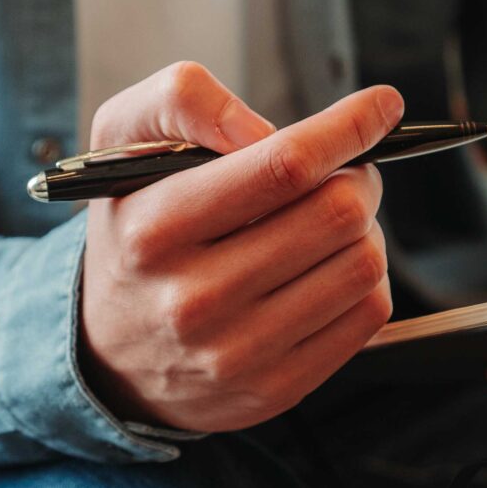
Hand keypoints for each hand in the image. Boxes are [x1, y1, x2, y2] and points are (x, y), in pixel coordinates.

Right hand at [79, 63, 402, 431]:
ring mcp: (237, 352)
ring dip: (365, 229)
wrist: (107, 352)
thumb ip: (181, 100)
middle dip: (357, 178)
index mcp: (155, 229)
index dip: (346, 128)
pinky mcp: (275, 388)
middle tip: (342, 174)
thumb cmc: (134, 230)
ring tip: (331, 224)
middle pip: (336, 213)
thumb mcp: (122, 142)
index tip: (379, 106)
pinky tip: (329, 270)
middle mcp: (193, 299)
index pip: (282, 166)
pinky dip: (365, 280)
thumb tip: (263, 129)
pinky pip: (368, 315)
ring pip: (362, 264)